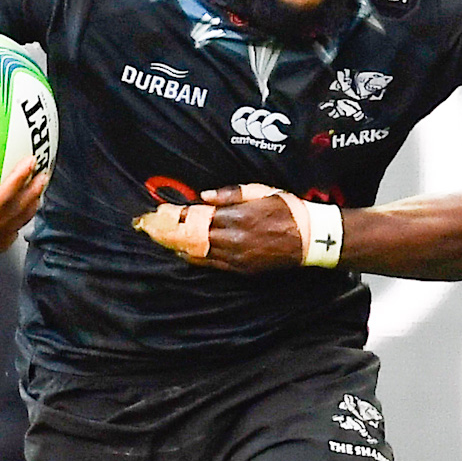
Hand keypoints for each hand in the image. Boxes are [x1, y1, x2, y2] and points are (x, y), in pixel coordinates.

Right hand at [0, 137, 46, 256]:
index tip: (32, 162)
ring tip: (36, 193)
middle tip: (44, 175)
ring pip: (9, 232)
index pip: (4, 200)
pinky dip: (10, 227)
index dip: (21, 180)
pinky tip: (14, 215)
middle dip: (32, 196)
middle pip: (13, 218)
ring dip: (25, 212)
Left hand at [135, 185, 303, 273]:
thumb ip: (230, 193)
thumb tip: (202, 196)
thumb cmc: (288, 209)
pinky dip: (195, 259)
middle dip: (171, 232)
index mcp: (238, 216)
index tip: (160, 211)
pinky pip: (213, 265)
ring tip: (161, 241)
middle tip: (150, 227)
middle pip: (193, 237)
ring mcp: (238, 257)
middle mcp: (235, 239)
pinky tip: (183, 254)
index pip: (198, 216)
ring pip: (200, 253)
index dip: (177, 215)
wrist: (311, 238)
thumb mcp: (262, 191)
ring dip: (178, 247)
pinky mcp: (243, 270)